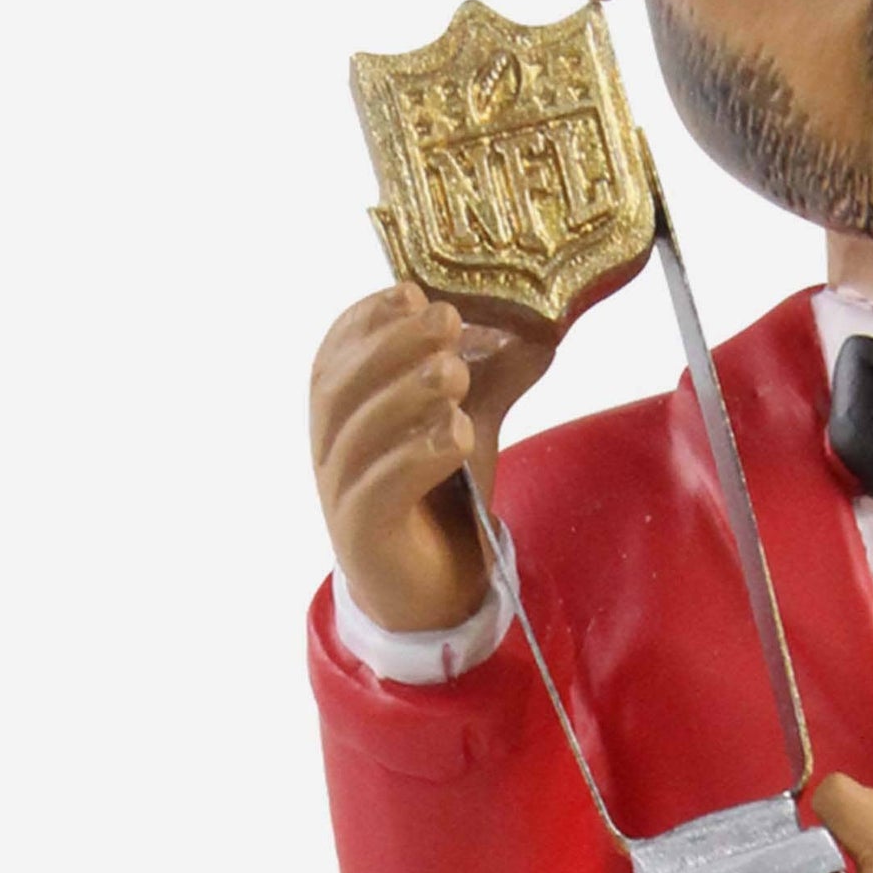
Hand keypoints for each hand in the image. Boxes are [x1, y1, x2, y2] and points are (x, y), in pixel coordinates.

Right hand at [309, 282, 557, 631]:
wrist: (433, 584)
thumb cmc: (441, 488)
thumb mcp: (469, 414)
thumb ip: (496, 370)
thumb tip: (540, 319)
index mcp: (347, 408)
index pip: (336, 351)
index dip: (367, 317)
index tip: (410, 289)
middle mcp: (332, 446)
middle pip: (340, 387)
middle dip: (391, 344)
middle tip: (445, 319)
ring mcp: (340, 492)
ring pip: (356, 436)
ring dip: (406, 394)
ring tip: (454, 370)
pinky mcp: (364, 535)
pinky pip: (377, 492)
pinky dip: (417, 457)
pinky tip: (457, 434)